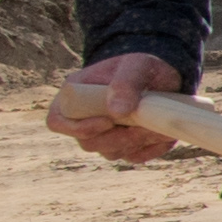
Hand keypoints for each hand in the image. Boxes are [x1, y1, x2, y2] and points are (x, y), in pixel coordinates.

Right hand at [52, 54, 186, 162]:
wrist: (163, 76)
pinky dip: (151, 149)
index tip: (107, 122)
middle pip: (89, 143)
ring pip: (112, 152)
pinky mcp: (126, 144)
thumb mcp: (136, 65)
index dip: (77, 128)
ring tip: (158, 127)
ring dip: (137, 143)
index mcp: (75, 96)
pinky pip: (134, 156)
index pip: (57, 121)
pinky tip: (164, 134)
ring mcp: (105, 134)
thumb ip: (125, 83)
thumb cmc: (142, 65)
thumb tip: (116, 112)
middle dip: (118, 138)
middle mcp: (85, 118)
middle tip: (144, 126)